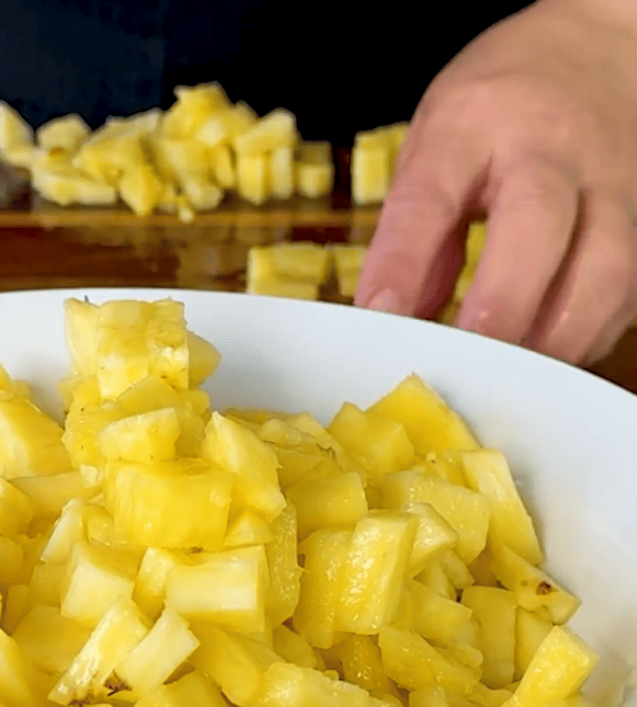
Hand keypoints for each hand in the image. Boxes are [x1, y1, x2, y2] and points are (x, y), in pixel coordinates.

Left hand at [354, 0, 636, 364]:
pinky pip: (629, 287)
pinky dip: (592, 330)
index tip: (378, 315)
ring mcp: (610, 180)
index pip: (431, 195)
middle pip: (537, 228)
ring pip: (606, 266)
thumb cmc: (497, 103)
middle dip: (503, 305)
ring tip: (515, 375)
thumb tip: (395, 315)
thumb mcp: (435, 144)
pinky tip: (555, 351)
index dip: (401, 262)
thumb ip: (417, 230)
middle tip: (469, 357)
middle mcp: (551, 149)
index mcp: (474, 124)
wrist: (596, 48)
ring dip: (559, 334)